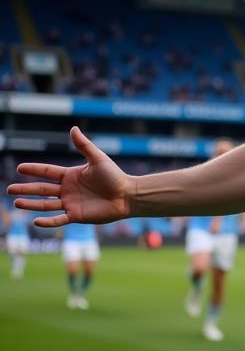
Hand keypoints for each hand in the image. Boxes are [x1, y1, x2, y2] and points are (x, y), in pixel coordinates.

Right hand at [7, 126, 131, 227]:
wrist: (127, 195)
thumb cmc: (115, 176)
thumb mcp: (97, 159)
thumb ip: (84, 145)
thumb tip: (73, 128)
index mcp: (71, 175)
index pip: (47, 172)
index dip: (34, 170)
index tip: (20, 168)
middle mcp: (68, 190)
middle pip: (42, 189)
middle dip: (26, 189)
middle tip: (9, 190)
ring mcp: (70, 203)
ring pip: (45, 205)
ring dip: (31, 204)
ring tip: (17, 203)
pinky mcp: (76, 216)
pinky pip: (58, 220)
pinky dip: (47, 222)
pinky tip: (35, 220)